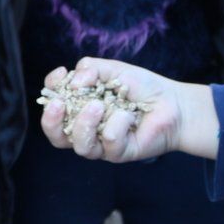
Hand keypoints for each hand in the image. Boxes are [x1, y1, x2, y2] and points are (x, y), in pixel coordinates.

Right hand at [39, 59, 217, 161]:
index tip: (60, 74)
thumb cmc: (141, 87)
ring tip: (98, 105)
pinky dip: (117, 126)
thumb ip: (90, 70)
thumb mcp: (113, 70)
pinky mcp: (120, 154)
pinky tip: (128, 114)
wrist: (172, 103)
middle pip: (56, 136)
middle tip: (60, 103)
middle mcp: (86, 130)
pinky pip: (109, 144)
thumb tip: (73, 82)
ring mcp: (102, 145)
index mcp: (78, 110)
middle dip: (51, 120)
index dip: (50, 92)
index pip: (53, 107)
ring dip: (84, 124)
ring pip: (80, 146)